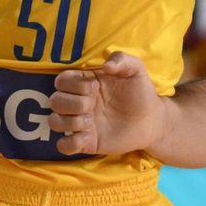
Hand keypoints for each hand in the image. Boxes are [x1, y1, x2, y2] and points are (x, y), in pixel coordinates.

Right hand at [48, 52, 169, 156]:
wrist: (152, 119)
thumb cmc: (140, 92)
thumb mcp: (135, 70)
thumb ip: (121, 59)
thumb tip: (106, 66)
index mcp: (85, 84)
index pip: (62, 80)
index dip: (73, 84)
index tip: (94, 87)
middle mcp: (79, 103)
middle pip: (54, 101)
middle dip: (71, 103)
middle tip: (92, 105)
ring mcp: (81, 123)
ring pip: (54, 122)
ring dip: (68, 122)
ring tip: (90, 123)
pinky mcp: (86, 142)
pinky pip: (63, 146)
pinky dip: (69, 143)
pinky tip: (87, 138)